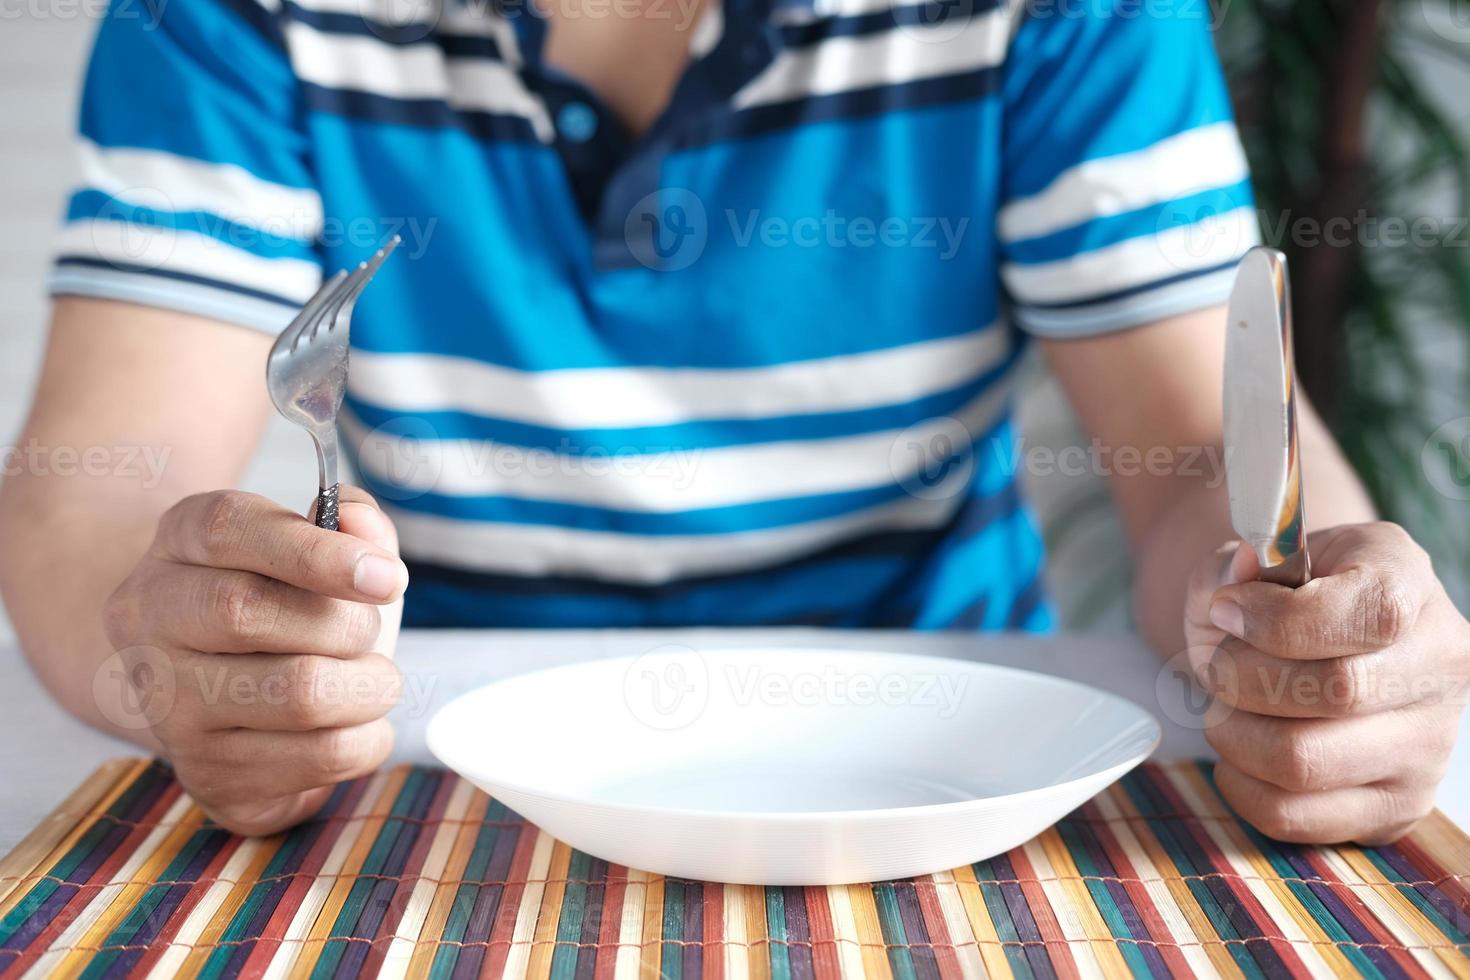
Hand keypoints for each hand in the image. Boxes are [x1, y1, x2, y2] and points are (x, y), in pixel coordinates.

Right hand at [102, 487, 407, 835]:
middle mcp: (152, 624)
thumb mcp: (317, 544)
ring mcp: (170, 709)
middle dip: (344, 624)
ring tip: (374, 680)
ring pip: (295, 695)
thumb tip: (360, 524)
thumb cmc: (288, 602)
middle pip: (245, 612)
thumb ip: (351, 521)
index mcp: (177, 544)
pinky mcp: (209, 777)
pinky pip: (319, 758)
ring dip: (369, 686)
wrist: (230, 689)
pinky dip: (368, 738)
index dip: (316, 552)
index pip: (227, 531)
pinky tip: (358, 723)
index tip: (386, 578)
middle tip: (370, 632)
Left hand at [1183, 522, 1469, 843]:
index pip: (1372, 614)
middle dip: (1242, 679)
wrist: (1301, 649)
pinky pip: (1293, 815)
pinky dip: (1240, 785)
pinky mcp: (1395, 806)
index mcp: (1408, 584)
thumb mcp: (1246, 564)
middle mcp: (1440, 665)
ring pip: (1305, 762)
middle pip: (1334, 693)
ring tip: (1225, 709)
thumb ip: (1228, 564)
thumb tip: (1235, 578)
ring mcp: (1427, 745)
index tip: (1226, 611)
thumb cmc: (1272, 601)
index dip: (1278, 619)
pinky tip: (1238, 749)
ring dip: (1234, 735)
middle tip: (1219, 665)